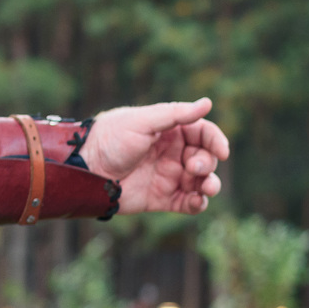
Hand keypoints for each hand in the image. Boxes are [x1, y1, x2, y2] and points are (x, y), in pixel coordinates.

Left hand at [80, 98, 228, 214]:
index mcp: (169, 131)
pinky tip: (197, 202)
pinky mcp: (161, 198)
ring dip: (210, 185)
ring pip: (201, 182)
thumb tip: (208, 103)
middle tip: (193, 167)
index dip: (216, 141)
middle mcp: (172, 153)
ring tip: (206, 188)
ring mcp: (168, 176)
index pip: (203, 133)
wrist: (85, 170)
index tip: (222, 151)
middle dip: (207, 163)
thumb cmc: (110, 139)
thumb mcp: (142, 122)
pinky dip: (198, 204)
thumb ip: (175, 115)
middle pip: (205, 158)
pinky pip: (188, 203)